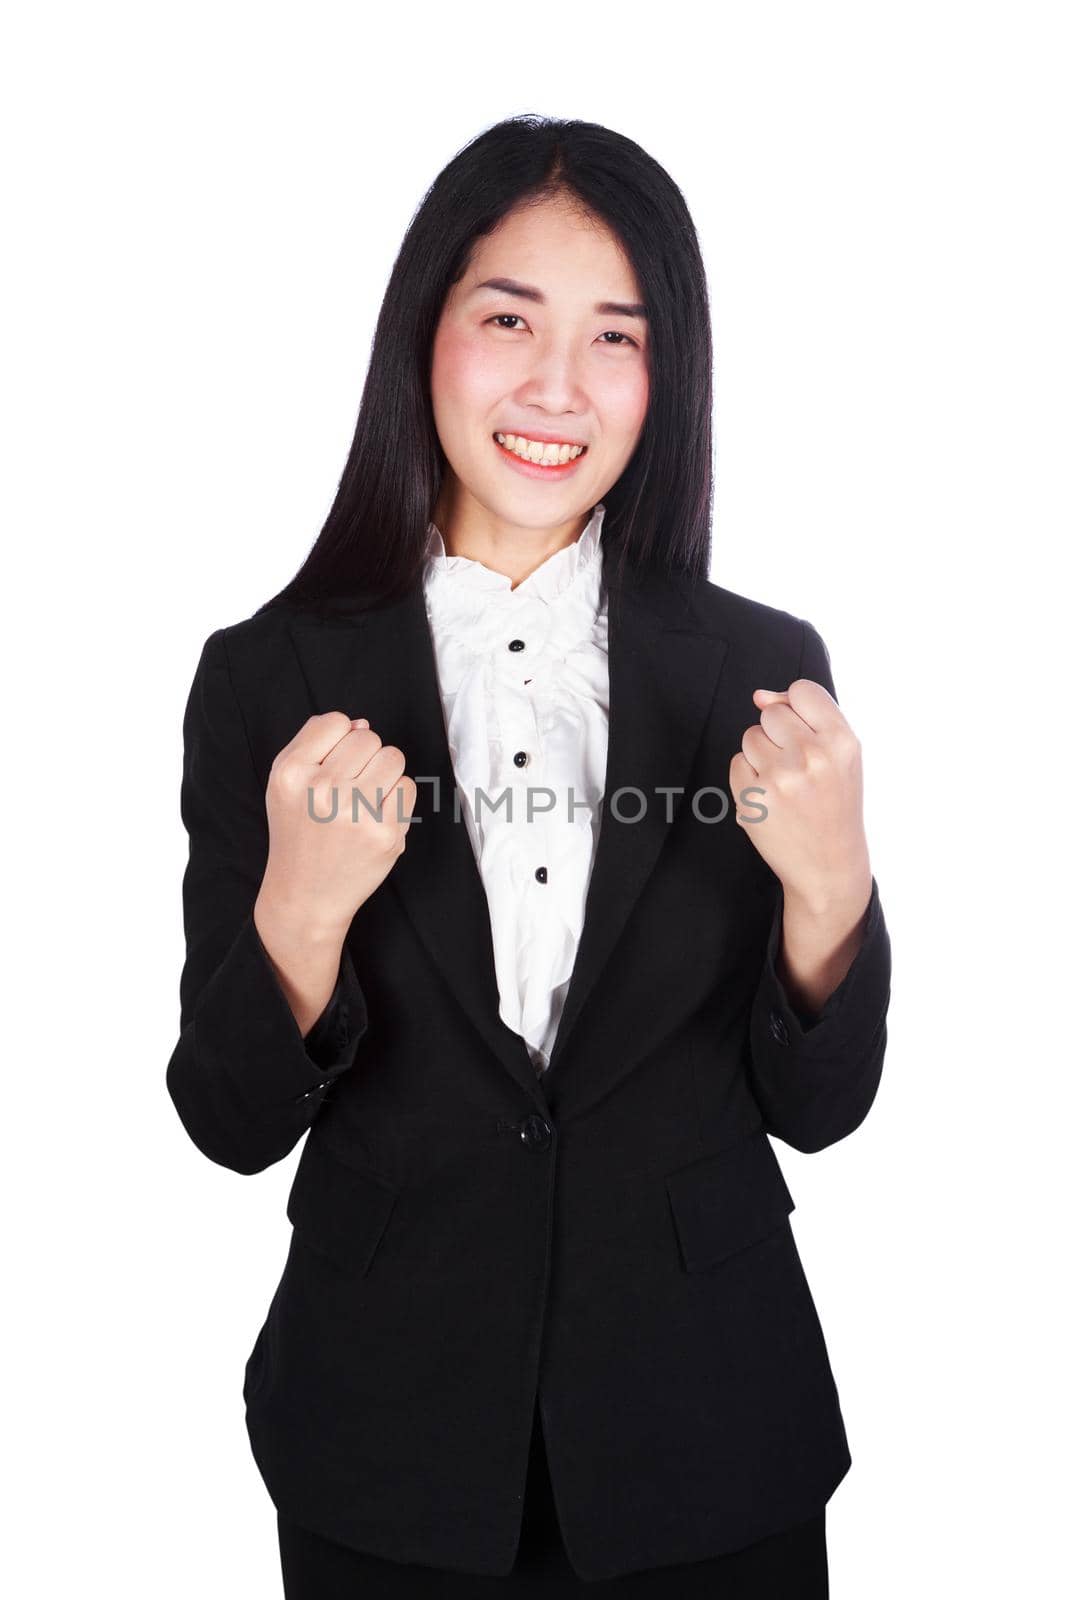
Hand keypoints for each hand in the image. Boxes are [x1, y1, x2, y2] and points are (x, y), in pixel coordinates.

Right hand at [257, 712, 416, 939]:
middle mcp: (322, 790)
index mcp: (291, 773)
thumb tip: (362, 723)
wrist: (306, 894)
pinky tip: (375, 817)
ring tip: (363, 800)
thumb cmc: (299, 832)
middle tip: (347, 788)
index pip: (335, 722)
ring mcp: (356, 813)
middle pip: (368, 738)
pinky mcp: (385, 834)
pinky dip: (396, 799)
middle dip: (363, 757)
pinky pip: (407, 787)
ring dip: (383, 774)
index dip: (339, 740)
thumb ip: (314, 741)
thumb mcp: (285, 781)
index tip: (332, 764)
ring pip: (393, 757)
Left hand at [728, 678, 869, 912]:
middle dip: (779, 734)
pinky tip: (771, 798)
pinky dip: (749, 777)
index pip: (802, 690)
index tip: (805, 731)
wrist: (828, 865)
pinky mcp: (753, 798)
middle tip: (798, 766)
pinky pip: (737, 763)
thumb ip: (808, 716)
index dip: (797, 708)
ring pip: (750, 737)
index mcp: (842, 742)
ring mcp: (780, 778)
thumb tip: (760, 695)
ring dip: (762, 755)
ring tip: (786, 783)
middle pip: (771, 713)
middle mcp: (812, 757)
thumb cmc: (835, 803)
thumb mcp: (841, 756)